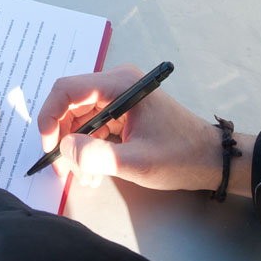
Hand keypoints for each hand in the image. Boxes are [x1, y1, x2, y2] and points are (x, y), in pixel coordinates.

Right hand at [37, 65, 254, 195]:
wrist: (211, 160)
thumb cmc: (179, 157)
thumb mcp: (136, 162)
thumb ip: (97, 156)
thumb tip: (65, 148)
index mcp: (120, 84)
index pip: (67, 90)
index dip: (50, 117)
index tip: (49, 148)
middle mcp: (117, 83)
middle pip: (70, 104)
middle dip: (62, 137)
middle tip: (63, 169)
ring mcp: (120, 96)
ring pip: (79, 117)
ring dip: (75, 146)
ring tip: (82, 177)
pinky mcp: (124, 111)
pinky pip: (94, 125)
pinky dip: (88, 147)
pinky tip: (93, 172)